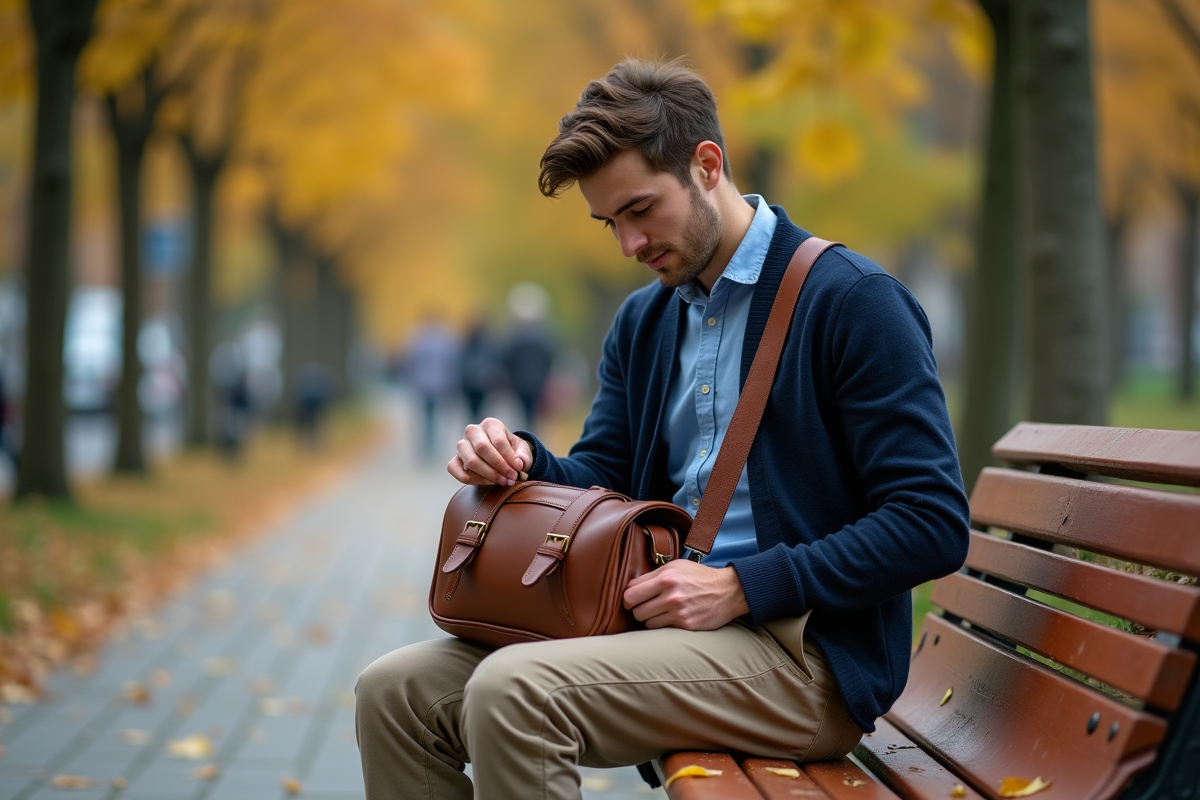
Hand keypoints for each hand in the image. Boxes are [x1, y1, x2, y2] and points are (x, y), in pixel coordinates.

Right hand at [447, 417, 533, 485]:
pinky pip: (456, 470)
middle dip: (499, 467)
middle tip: (511, 478)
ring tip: (502, 481)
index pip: (498, 440)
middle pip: (482, 448)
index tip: (518, 468)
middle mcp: (473, 431)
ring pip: (471, 461)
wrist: (502, 456)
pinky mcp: (455, 459)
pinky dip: (473, 480)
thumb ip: (523, 456)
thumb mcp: (523, 451)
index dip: (509, 457)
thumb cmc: (513, 451)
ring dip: (488, 475)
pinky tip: (488, 482)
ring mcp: (462, 445)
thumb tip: (518, 463)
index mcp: (491, 424)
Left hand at [623, 560, 749, 630]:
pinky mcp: (686, 625)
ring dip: (649, 618)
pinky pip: (661, 629)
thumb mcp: (676, 567)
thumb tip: (629, 587)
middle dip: (637, 609)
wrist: (728, 590)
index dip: (628, 597)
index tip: (632, 599)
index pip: (630, 593)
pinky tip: (670, 617)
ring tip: (658, 611)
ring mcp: (679, 612)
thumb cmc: (699, 576)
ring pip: (646, 622)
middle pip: (636, 610)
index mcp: (666, 578)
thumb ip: (652, 575)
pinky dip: (662, 625)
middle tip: (645, 606)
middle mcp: (671, 596)